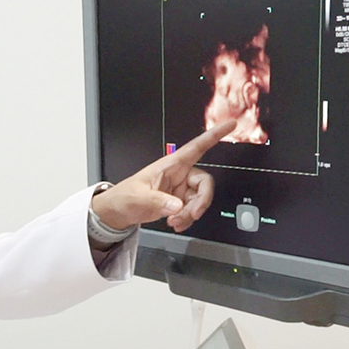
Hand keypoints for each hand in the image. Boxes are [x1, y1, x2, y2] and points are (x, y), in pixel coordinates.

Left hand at [91, 120, 236, 232]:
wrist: (117, 212)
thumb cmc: (124, 197)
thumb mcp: (138, 198)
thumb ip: (157, 201)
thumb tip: (176, 206)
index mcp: (170, 165)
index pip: (196, 147)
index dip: (214, 135)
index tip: (231, 124)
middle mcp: (178, 175)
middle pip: (205, 183)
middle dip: (200, 202)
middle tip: (189, 215)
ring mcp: (179, 189)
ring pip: (200, 199)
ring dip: (191, 214)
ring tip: (174, 222)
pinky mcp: (177, 202)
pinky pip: (192, 210)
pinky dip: (187, 219)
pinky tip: (176, 224)